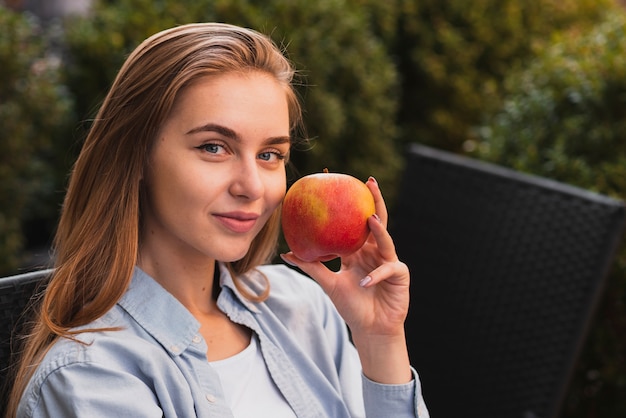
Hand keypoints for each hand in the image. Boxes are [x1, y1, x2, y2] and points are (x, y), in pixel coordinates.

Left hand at [281, 177, 411, 382]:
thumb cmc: (351, 306)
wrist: (371, 329)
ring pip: (386, 240)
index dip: (350, 201)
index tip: (340, 181)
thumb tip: (286, 252)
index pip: (355, 221)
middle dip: (375, 200)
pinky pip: (387, 270)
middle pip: (377, 220)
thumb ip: (311, 267)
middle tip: (369, 182)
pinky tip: (364, 282)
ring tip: (370, 219)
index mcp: (358, 250)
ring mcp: (389, 261)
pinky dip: (374, 276)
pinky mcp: (400, 275)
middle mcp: (375, 251)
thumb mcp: (328, 283)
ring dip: (379, 230)